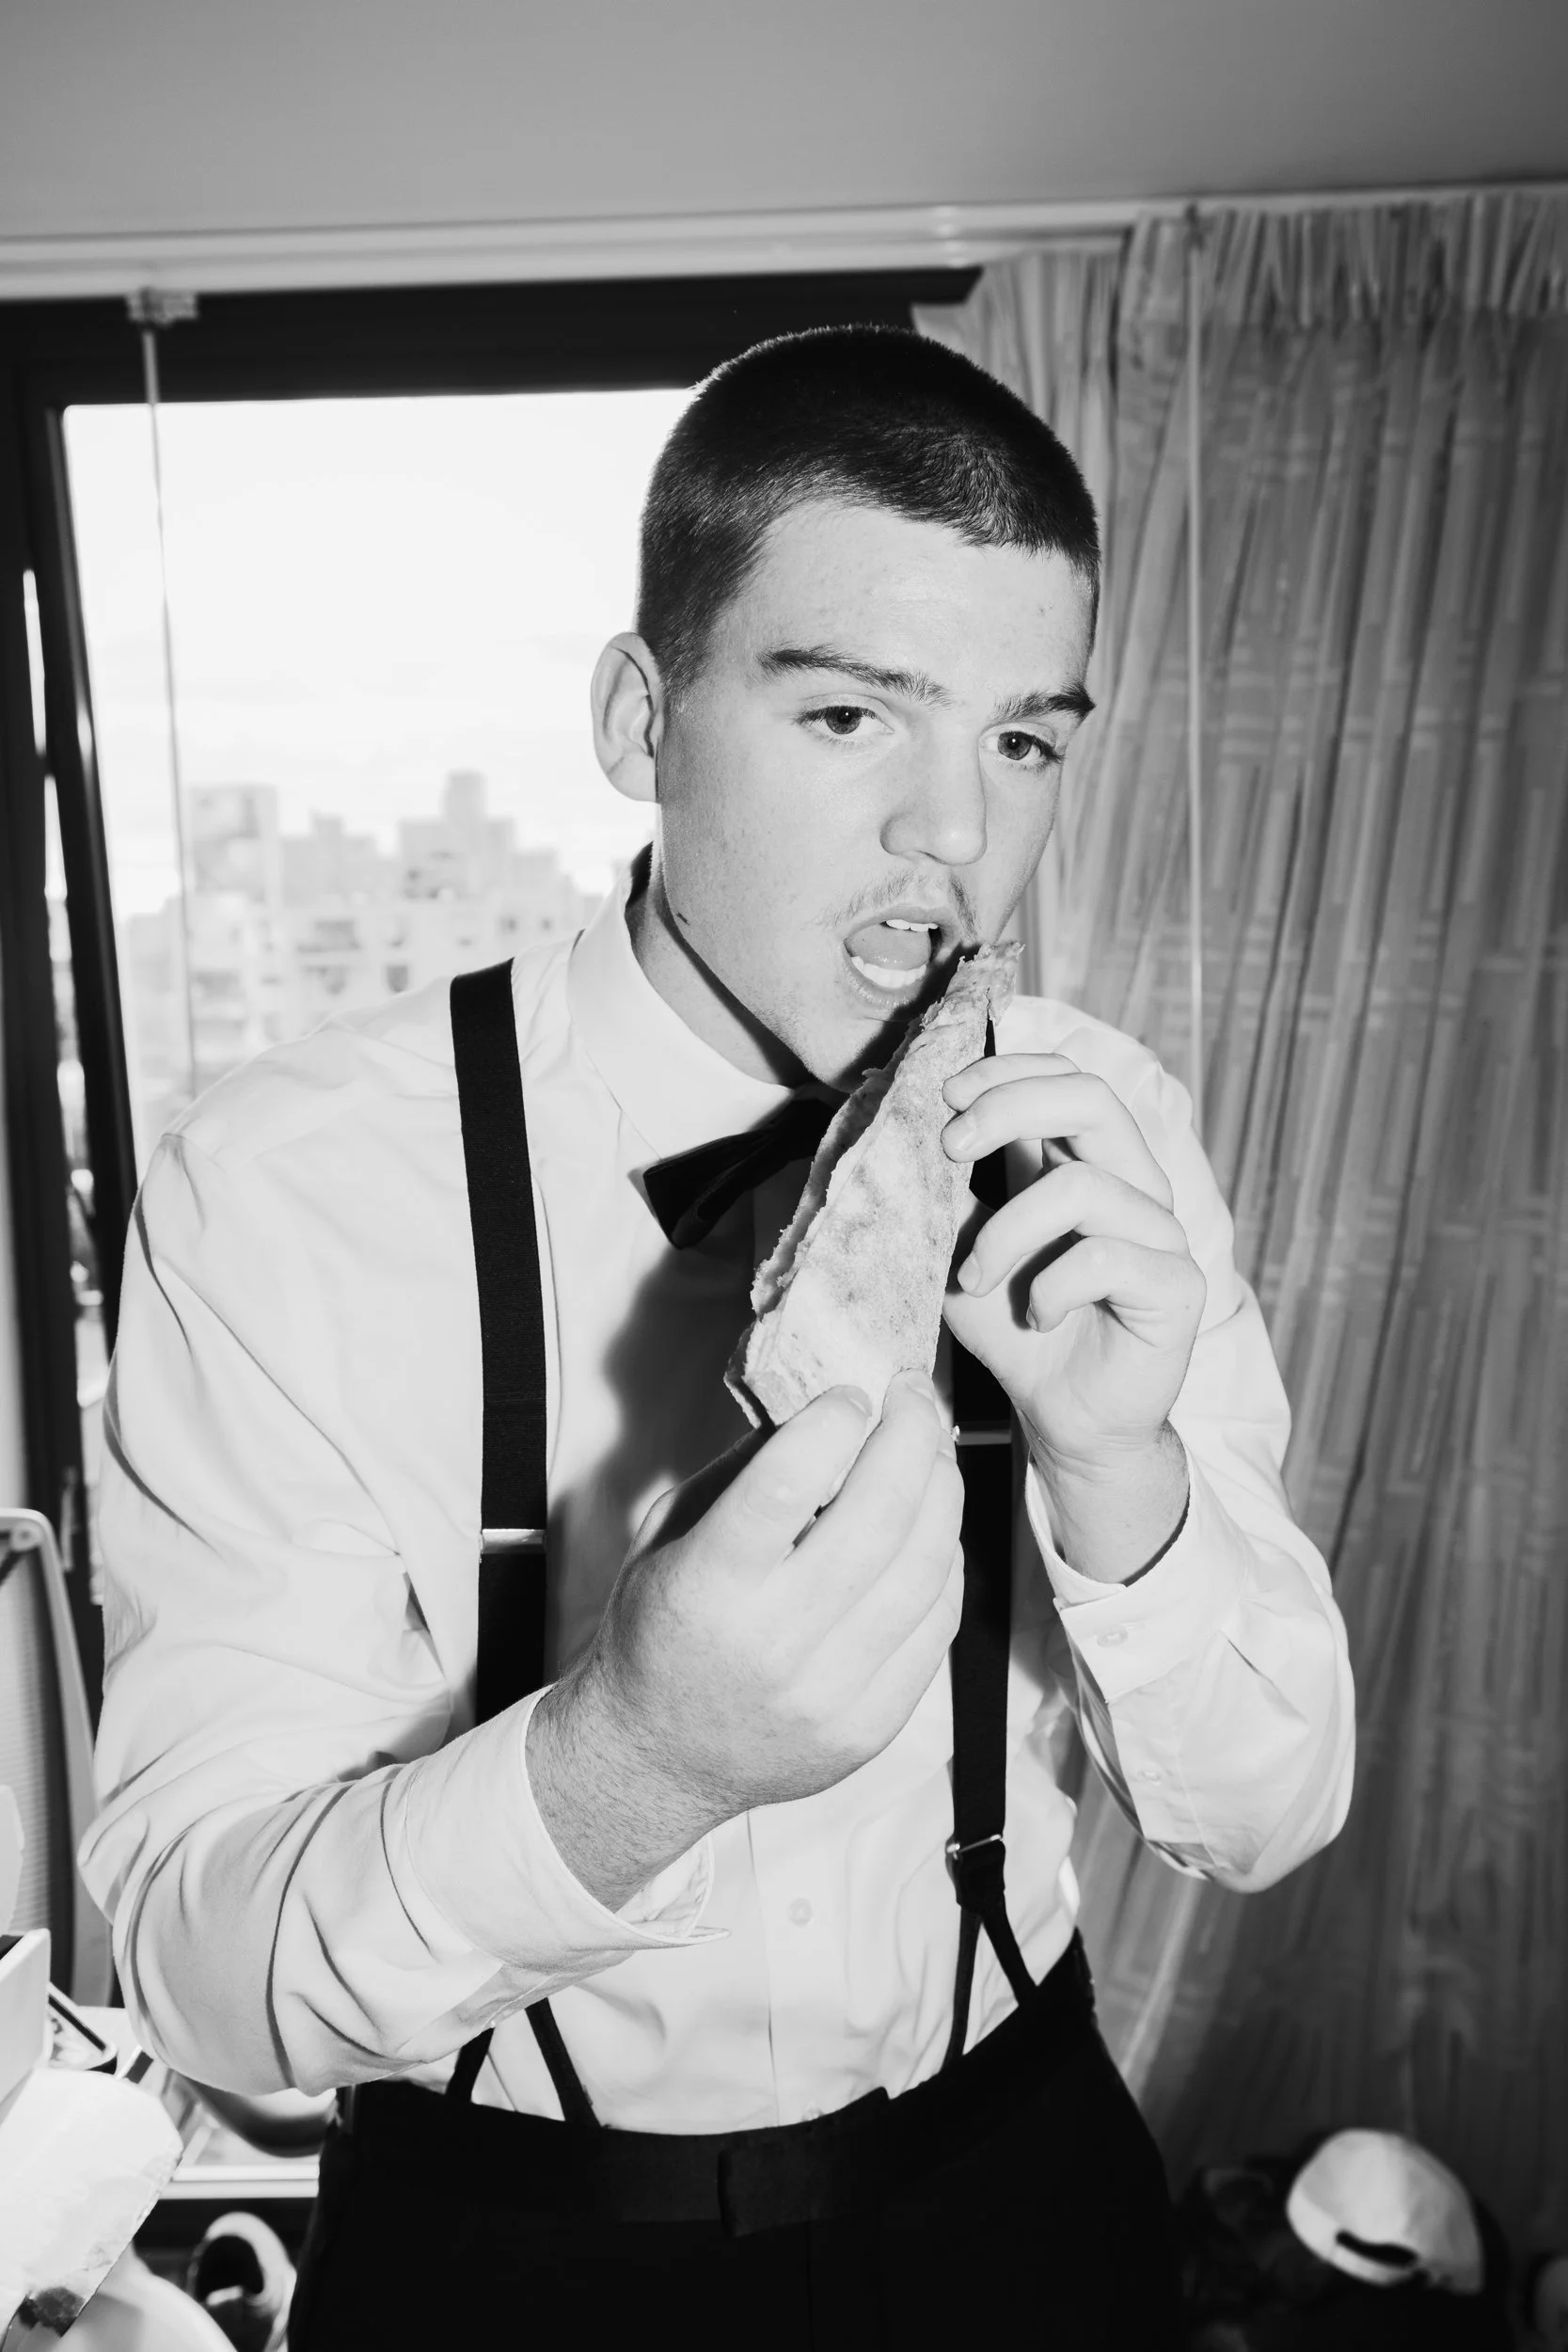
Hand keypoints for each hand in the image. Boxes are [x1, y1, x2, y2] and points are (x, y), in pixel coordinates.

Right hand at [527, 1371, 963, 1908]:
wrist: (656, 1759)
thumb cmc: (659, 1633)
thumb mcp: (669, 1536)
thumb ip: (742, 1471)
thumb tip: (822, 1404)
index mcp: (707, 1585)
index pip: (788, 1482)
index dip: (834, 1421)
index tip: (851, 1394)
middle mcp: (771, 1642)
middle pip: (876, 1517)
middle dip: (910, 1437)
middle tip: (914, 1399)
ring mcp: (828, 1694)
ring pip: (922, 1570)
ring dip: (941, 1495)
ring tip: (934, 1456)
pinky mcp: (869, 1728)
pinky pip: (935, 1628)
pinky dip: (945, 1565)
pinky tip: (932, 1531)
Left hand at [939, 1054, 1204, 1480]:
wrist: (1061, 1418)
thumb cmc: (1015, 1327)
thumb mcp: (964, 1247)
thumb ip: (952, 1189)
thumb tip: (909, 1120)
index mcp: (1086, 1161)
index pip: (1066, 1076)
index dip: (1007, 1072)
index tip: (946, 1099)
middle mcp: (1132, 1184)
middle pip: (1093, 1096)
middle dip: (1009, 1107)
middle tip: (949, 1147)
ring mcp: (1161, 1232)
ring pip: (1083, 1186)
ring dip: (1007, 1231)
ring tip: (975, 1278)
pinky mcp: (1177, 1285)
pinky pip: (1107, 1258)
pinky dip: (1051, 1287)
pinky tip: (1038, 1316)